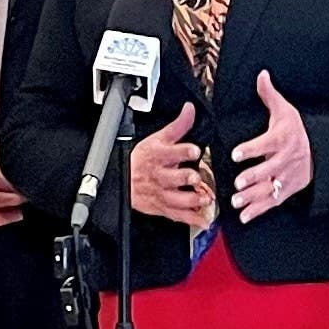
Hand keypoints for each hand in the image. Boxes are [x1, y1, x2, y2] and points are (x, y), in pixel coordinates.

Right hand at [129, 103, 217, 229]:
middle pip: (175, 178)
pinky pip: (178, 216)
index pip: (172, 152)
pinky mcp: (164, 208)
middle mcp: (162, 176)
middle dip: (187, 178)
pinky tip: (204, 219)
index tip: (194, 149)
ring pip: (178, 199)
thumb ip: (179, 125)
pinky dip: (192, 219)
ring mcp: (163, 193)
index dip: (184, 150)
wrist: (124, 180)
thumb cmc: (143, 159)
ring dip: (193, 200)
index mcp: (161, 156)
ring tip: (205, 199)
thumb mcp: (159, 138)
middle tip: (196, 178)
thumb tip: (190, 109)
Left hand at [231, 71, 312, 222]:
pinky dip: (259, 210)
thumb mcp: (285, 110)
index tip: (236, 154)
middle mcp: (285, 159)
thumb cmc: (296, 129)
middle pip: (269, 169)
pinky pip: (273, 202)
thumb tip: (261, 74)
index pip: (266, 144)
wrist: (320, 150)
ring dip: (252, 197)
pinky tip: (244, 216)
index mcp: (282, 139)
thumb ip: (269, 95)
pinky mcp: (287, 190)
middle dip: (253, 177)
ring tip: (236, 201)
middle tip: (238, 183)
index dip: (251, 149)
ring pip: (269, 189)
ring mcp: (287, 177)